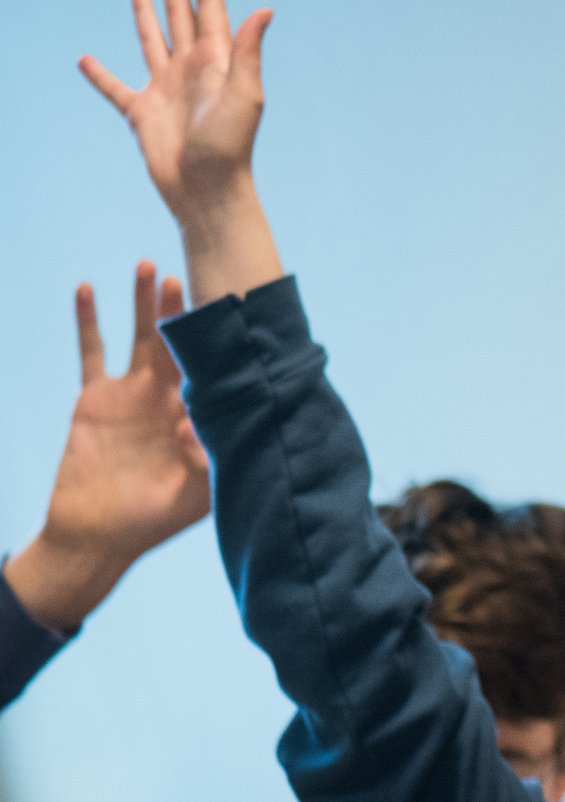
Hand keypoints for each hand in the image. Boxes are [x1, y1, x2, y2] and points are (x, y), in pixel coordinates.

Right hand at [3, 263, 206, 631]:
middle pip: (186, 344)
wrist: (96, 535)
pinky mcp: (96, 397)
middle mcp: (173, 400)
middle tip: (199, 273)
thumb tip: (203, 425)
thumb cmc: (152, 521)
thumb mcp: (192, 494)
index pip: (221, 372)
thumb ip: (206, 460)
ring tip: (151, 266)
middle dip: (190, 310)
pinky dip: (89, 321)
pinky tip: (88, 288)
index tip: (240, 310)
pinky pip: (92, 351)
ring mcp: (134, 395)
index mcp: (203, 418)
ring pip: (143, 337)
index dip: (228, 344)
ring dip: (145, 303)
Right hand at [79, 0, 270, 224]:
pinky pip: (115, 88)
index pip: (210, 7)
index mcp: (216, 61)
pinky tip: (86, 60)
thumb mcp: (244, 95)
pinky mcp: (143, 113)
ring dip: (145, 10)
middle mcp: (191, 69)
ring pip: (151, 38)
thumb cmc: (230, 147)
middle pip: (180, 13)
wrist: (209, 191)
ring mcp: (166, 89)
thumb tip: (263, 11)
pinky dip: (100, 75)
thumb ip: (247, 52)